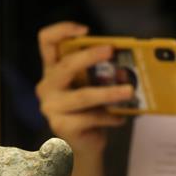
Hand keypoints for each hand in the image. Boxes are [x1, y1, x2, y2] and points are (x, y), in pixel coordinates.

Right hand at [35, 22, 133, 154]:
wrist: (82, 145)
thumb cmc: (89, 111)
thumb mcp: (90, 86)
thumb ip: (97, 71)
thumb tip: (125, 60)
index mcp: (52, 70)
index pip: (46, 41)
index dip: (62, 30)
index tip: (85, 30)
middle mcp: (47, 86)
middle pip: (66, 65)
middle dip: (90, 56)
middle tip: (111, 50)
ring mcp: (51, 107)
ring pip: (83, 95)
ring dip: (109, 92)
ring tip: (129, 91)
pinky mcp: (61, 126)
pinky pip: (91, 117)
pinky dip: (110, 117)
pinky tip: (120, 119)